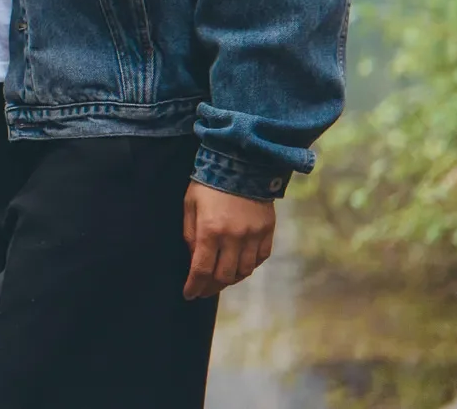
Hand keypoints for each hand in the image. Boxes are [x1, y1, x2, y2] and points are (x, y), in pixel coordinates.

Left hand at [182, 181, 275, 299]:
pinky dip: (249, 266)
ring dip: (231, 279)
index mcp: (211, 229)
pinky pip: (260, 259)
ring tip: (220, 279)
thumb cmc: (209, 183)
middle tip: (202, 290)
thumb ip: (190, 233)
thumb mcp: (190, 204)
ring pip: (244, 271)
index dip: (194, 285)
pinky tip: (239, 265)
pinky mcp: (268, 231)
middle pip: (224, 276)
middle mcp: (234, 236)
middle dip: (211, 287)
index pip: (202, 269)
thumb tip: (193, 258)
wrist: (242, 163)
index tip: (189, 294)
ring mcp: (253, 235)